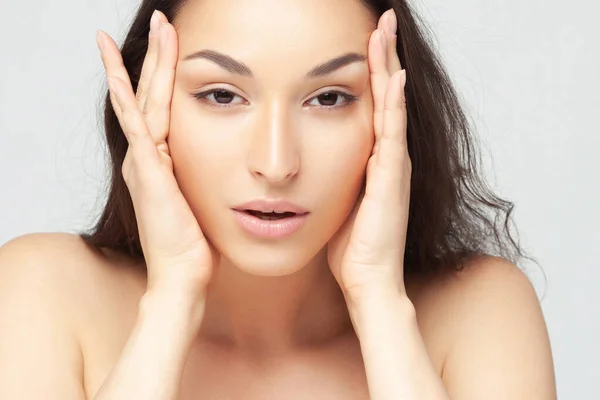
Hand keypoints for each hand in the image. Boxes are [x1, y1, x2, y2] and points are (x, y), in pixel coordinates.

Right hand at [97, 11, 216, 302]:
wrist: (184, 274)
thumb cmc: (196, 242)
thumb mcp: (201, 198)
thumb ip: (204, 175)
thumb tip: (230, 164)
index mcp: (161, 159)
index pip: (162, 106)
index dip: (166, 74)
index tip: (174, 43)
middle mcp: (147, 155)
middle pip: (150, 94)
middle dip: (154, 56)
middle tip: (162, 21)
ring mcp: (144, 161)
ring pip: (142, 101)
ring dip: (143, 64)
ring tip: (145, 31)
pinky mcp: (148, 172)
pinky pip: (136, 126)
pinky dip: (126, 98)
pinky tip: (118, 73)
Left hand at [327, 9, 409, 301]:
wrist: (367, 279)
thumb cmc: (348, 246)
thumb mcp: (334, 200)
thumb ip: (327, 178)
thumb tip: (301, 166)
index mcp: (371, 159)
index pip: (370, 104)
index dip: (368, 72)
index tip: (360, 40)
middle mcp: (387, 155)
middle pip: (386, 94)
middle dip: (383, 56)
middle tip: (380, 20)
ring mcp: (393, 164)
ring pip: (392, 104)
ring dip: (389, 66)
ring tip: (385, 31)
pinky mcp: (391, 177)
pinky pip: (393, 132)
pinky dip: (394, 103)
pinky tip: (394, 75)